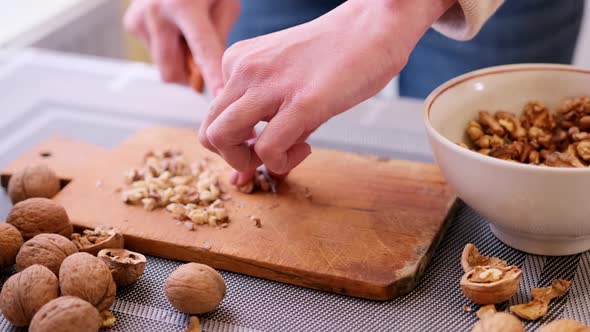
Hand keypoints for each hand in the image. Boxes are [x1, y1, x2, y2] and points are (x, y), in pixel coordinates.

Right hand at [124, 0, 239, 93]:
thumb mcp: (225, 3)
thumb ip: (220, 38)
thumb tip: (215, 73)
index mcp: (184, 6)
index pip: (202, 50)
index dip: (212, 76)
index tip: (221, 96)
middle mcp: (156, 13)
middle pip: (171, 72)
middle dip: (189, 79)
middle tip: (204, 68)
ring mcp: (140, 20)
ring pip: (163, 66)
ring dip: (178, 60)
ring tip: (187, 34)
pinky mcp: (131, 24)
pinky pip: (154, 53)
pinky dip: (167, 48)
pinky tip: (173, 27)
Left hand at [199, 0, 454, 183]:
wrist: (375, 25)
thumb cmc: (336, 55)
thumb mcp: (287, 82)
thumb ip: (266, 125)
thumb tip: (242, 175)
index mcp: (237, 62)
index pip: (214, 117)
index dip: (234, 145)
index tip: (262, 151)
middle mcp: (243, 70)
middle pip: (209, 133)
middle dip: (235, 157)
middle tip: (269, 155)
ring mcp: (269, 84)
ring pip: (222, 139)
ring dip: (249, 163)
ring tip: (286, 153)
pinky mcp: (301, 102)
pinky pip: (268, 149)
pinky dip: (282, 162)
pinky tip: (306, 147)